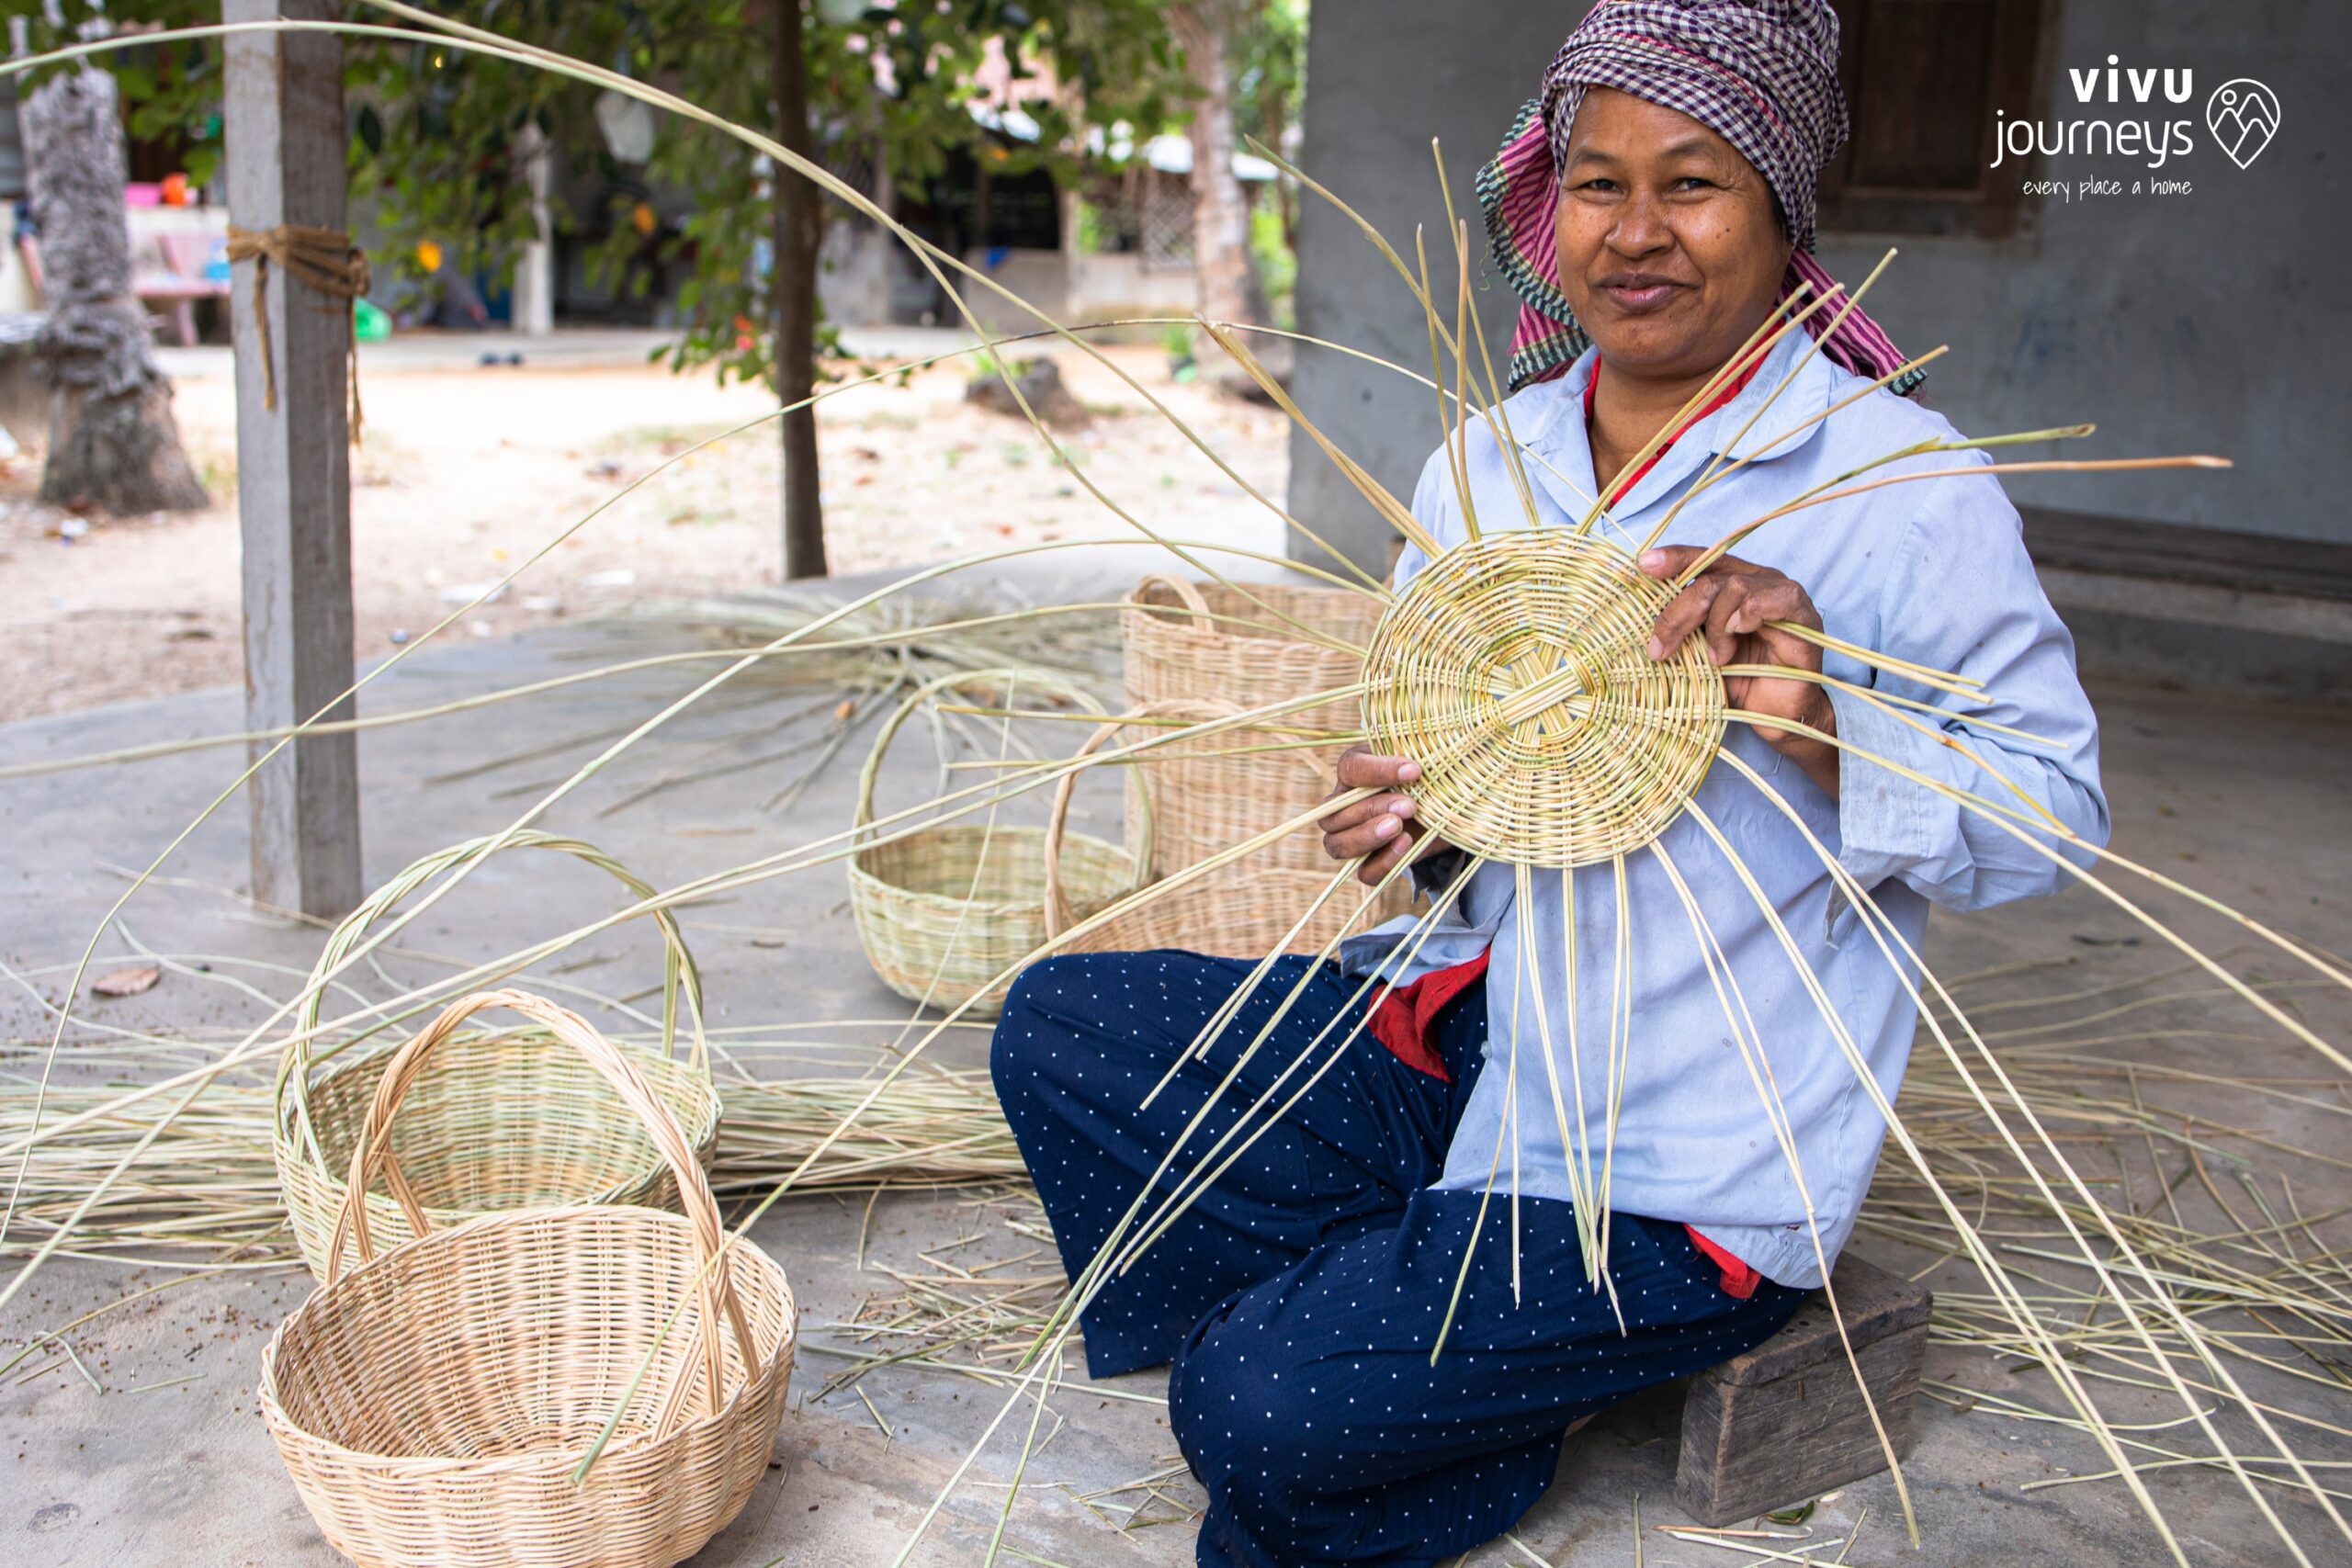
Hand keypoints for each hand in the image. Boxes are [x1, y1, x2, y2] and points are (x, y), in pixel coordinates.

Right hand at [1319, 747, 1442, 885]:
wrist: (1444, 810)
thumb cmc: (1428, 777)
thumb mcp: (1425, 761)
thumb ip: (1420, 755)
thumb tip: (1423, 760)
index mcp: (1353, 771)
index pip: (1350, 768)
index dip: (1378, 771)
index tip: (1415, 770)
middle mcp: (1342, 805)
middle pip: (1335, 813)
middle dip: (1372, 808)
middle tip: (1409, 806)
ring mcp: (1351, 837)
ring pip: (1337, 844)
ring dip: (1368, 836)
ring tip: (1400, 828)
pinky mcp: (1370, 864)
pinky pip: (1365, 872)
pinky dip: (1384, 862)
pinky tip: (1406, 844)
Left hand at [1640, 546, 1839, 799]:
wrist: (1776, 715)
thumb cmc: (1738, 681)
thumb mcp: (1698, 651)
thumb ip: (1682, 628)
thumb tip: (1639, 620)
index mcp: (1731, 582)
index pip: (1701, 559)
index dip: (1674, 558)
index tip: (1643, 565)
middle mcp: (1758, 581)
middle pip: (1710, 577)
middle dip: (1679, 612)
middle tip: (1662, 647)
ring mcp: (1782, 596)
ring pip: (1736, 586)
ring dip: (1716, 625)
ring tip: (1717, 658)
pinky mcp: (1804, 616)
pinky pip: (1777, 598)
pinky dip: (1751, 613)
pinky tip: (1740, 631)